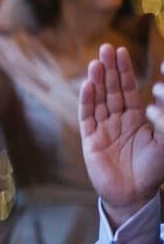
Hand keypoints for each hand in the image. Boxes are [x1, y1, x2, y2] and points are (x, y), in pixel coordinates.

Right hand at [79, 44, 163, 225]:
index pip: (128, 89)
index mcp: (135, 119)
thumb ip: (161, 119)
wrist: (134, 195)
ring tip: (96, 62)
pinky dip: (87, 100)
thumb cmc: (153, 171)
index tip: (121, 52)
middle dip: (109, 69)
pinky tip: (88, 85)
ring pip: (98, 99)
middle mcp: (117, 120)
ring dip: (97, 80)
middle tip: (106, 48)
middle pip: (111, 90)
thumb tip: (158, 93)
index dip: (125, 71)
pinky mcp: (90, 140)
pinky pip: (87, 116)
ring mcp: (102, 129)